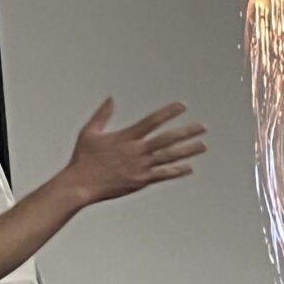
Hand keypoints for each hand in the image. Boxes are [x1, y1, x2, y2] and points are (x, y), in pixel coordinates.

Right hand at [63, 99, 205, 205]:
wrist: (81, 184)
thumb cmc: (83, 158)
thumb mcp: (89, 132)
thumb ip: (102, 115)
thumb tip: (111, 99)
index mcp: (126, 137)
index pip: (152, 121)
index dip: (168, 112)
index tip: (182, 106)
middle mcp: (136, 151)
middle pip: (167, 139)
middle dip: (186, 132)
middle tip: (203, 127)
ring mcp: (140, 167)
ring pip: (169, 157)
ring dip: (188, 151)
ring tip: (203, 145)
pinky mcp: (140, 181)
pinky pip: (163, 175)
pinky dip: (176, 171)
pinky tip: (188, 167)